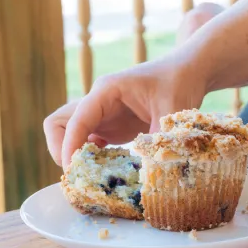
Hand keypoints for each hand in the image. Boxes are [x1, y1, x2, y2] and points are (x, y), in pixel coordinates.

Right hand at [44, 58, 207, 167]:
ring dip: (73, 156)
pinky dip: (89, 160)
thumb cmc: (179, 81)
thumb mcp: (172, 109)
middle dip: (60, 150)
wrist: (189, 72)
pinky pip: (86, 144)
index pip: (76, 118)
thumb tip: (150, 172)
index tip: (73, 170)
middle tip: (78, 174)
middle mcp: (98, 102)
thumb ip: (159, 138)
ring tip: (91, 176)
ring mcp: (102, 116)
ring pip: (69, 134)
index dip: (69, 145)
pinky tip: (107, 172)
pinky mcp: (110, 128)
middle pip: (58, 124)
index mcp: (106, 90)